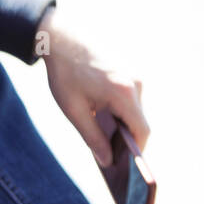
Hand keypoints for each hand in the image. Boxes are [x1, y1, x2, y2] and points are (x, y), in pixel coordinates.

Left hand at [37, 6, 147, 165]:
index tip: (128, 167)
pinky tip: (104, 116)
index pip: (142, 131)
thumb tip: (107, 161)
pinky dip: (122, 110)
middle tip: (112, 157)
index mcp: (123, 93)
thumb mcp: (73, 109)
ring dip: (123, 123)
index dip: (137, 151)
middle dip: (127, 140)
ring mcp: (135, 75)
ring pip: (136, 110)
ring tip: (105, 137)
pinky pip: (132, 97)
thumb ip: (92, 137)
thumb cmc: (64, 73)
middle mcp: (136, 83)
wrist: (61, 36)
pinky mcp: (130, 71)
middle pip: (140, 121)